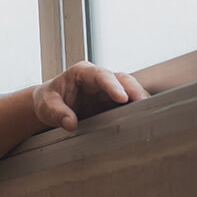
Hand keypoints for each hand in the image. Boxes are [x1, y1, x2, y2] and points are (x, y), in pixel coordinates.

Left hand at [32, 62, 149, 130]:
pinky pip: (130, 105)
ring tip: (150, 113)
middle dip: (134, 91)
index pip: (100, 75)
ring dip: (140, 101)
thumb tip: (70, 123)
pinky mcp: (114, 104)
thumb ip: (56, 113)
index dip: (112, 85)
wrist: (50, 106)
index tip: (121, 97)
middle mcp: (99, 79)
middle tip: (144, 104)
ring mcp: (109, 91)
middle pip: (122, 80)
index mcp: (82, 73)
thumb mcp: (45, 106)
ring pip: (131, 91)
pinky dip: (138, 111)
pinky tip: (144, 120)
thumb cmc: (48, 101)